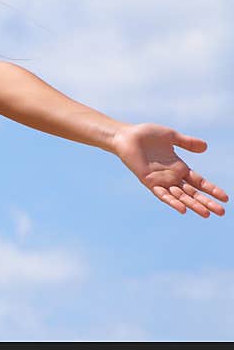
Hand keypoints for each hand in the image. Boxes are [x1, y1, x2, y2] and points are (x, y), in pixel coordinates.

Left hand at [111, 123, 226, 216]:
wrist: (126, 135)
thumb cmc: (146, 135)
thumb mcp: (172, 137)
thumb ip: (187, 143)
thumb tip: (205, 147)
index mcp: (179, 168)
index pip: (199, 182)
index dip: (211, 189)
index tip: (225, 198)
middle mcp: (171, 177)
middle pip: (193, 193)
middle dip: (207, 202)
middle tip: (222, 212)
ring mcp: (160, 180)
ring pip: (180, 196)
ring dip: (193, 205)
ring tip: (207, 214)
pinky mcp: (148, 181)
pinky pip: (162, 194)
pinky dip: (172, 201)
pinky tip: (183, 209)